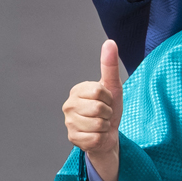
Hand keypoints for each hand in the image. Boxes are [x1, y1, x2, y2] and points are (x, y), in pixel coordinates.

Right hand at [63, 40, 122, 180]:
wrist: (109, 134)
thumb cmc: (109, 109)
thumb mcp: (112, 87)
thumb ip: (110, 65)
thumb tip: (110, 42)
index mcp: (77, 90)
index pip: (98, 91)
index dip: (108, 98)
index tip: (106, 101)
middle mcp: (68, 105)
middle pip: (98, 108)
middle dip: (108, 113)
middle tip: (105, 115)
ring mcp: (69, 123)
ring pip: (98, 124)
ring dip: (106, 126)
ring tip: (102, 125)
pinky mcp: (73, 139)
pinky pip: (96, 137)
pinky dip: (102, 138)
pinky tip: (97, 135)